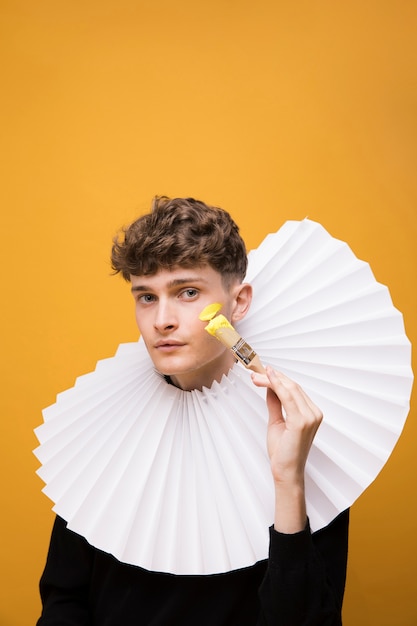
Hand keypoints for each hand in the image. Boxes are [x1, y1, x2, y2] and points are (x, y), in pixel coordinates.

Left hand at [252, 366, 322, 531]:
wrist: (286, 472)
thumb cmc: (283, 452)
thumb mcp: (277, 421)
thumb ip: (275, 403)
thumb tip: (270, 387)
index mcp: (311, 413)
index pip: (295, 389)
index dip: (279, 378)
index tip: (263, 372)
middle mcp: (314, 413)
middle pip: (293, 386)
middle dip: (273, 377)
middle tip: (256, 373)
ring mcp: (310, 417)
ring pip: (290, 389)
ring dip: (271, 380)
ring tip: (255, 377)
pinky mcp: (302, 422)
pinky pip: (288, 397)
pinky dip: (276, 386)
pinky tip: (266, 380)